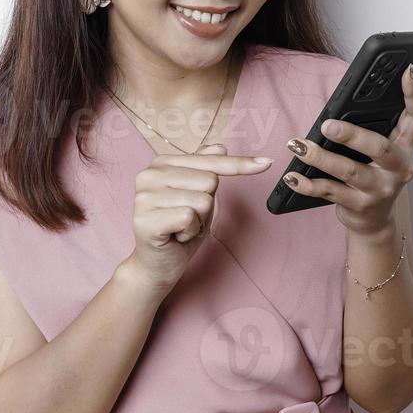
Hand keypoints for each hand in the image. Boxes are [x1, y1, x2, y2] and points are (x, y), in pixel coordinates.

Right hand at [128, 145, 273, 290]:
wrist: (156, 265)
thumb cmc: (178, 230)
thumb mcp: (197, 196)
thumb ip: (206, 170)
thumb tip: (220, 146)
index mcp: (161, 163)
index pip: (211, 161)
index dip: (240, 165)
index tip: (267, 162)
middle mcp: (149, 174)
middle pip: (210, 180)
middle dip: (206, 206)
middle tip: (186, 219)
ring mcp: (145, 196)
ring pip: (203, 200)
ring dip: (199, 221)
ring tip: (180, 228)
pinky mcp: (146, 218)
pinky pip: (190, 217)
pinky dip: (191, 232)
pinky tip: (175, 236)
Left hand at [281, 63, 412, 235]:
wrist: (374, 220)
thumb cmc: (376, 174)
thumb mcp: (384, 151)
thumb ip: (374, 127)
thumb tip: (344, 102)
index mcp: (406, 145)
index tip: (407, 70)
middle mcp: (399, 168)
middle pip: (380, 147)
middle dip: (352, 135)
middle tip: (327, 125)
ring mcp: (380, 189)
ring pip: (349, 171)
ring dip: (321, 157)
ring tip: (299, 145)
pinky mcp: (359, 206)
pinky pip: (329, 192)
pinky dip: (307, 184)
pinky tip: (293, 176)